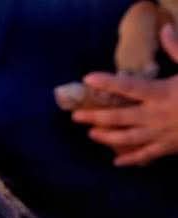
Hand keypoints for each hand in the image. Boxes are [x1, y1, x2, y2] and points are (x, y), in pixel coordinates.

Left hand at [71, 24, 177, 165]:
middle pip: (119, 117)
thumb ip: (177, 49)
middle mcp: (156, 115)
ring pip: (127, 138)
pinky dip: (131, 159)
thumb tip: (165, 29)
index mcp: (162, 93)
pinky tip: (117, 161)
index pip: (128, 86)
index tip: (87, 79)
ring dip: (107, 137)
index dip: (107, 82)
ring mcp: (161, 133)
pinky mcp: (169, 146)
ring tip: (91, 135)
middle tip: (76, 116)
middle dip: (95, 117)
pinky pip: (146, 155)